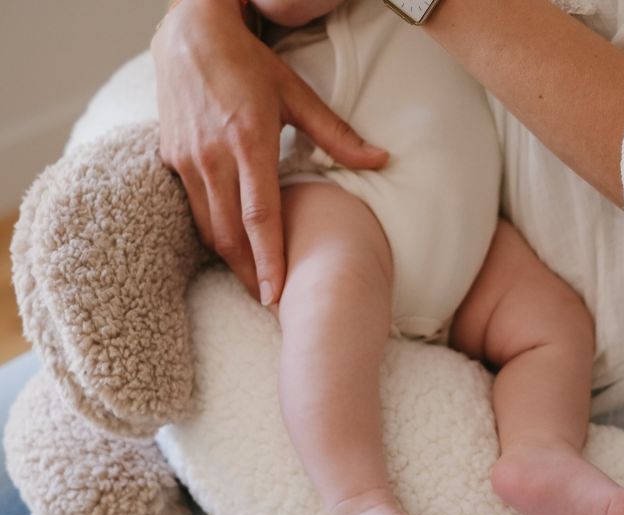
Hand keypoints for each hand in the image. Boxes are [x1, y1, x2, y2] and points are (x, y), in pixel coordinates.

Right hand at [151, 0, 387, 304]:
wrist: (190, 33)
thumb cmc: (249, 64)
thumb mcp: (297, 94)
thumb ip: (337, 134)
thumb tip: (381, 159)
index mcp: (249, 141)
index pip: (259, 217)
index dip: (268, 260)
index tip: (275, 295)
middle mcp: (214, 156)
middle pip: (230, 234)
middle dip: (248, 273)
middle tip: (268, 301)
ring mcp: (188, 159)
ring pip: (208, 228)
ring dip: (229, 260)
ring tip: (251, 280)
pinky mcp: (172, 158)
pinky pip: (193, 209)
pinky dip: (212, 233)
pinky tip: (230, 246)